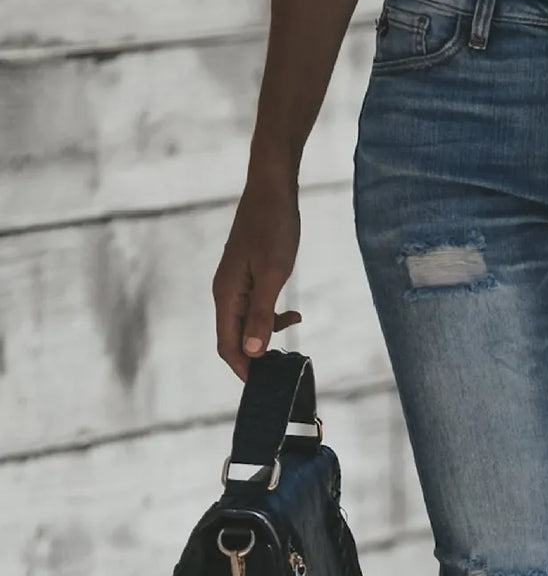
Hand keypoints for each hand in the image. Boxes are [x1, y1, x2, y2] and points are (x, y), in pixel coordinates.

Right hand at [213, 177, 302, 379]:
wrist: (272, 191)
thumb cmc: (273, 228)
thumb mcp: (272, 274)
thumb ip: (260, 314)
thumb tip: (251, 351)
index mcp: (226, 295)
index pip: (227, 345)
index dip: (243, 368)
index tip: (265, 384)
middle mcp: (225, 292)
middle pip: (234, 338)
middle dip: (255, 356)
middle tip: (283, 368)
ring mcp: (235, 284)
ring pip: (246, 324)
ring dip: (267, 334)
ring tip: (293, 333)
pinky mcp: (247, 276)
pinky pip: (255, 307)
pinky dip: (272, 316)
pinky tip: (294, 315)